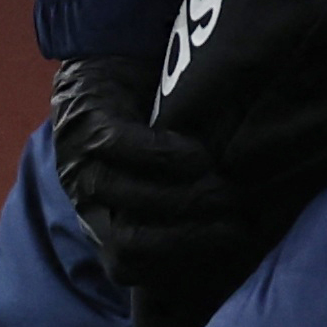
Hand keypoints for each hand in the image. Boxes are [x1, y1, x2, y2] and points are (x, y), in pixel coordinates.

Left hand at [42, 55, 242, 300]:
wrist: (111, 60)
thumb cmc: (149, 126)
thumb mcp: (157, 175)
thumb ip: (185, 201)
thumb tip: (245, 231)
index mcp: (102, 221)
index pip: (125, 266)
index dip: (175, 262)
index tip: (228, 242)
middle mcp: (87, 199)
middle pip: (126, 241)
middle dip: (184, 235)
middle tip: (233, 218)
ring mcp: (81, 162)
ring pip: (121, 195)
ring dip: (178, 197)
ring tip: (223, 187)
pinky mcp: (87, 122)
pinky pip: (117, 146)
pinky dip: (160, 156)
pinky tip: (197, 155)